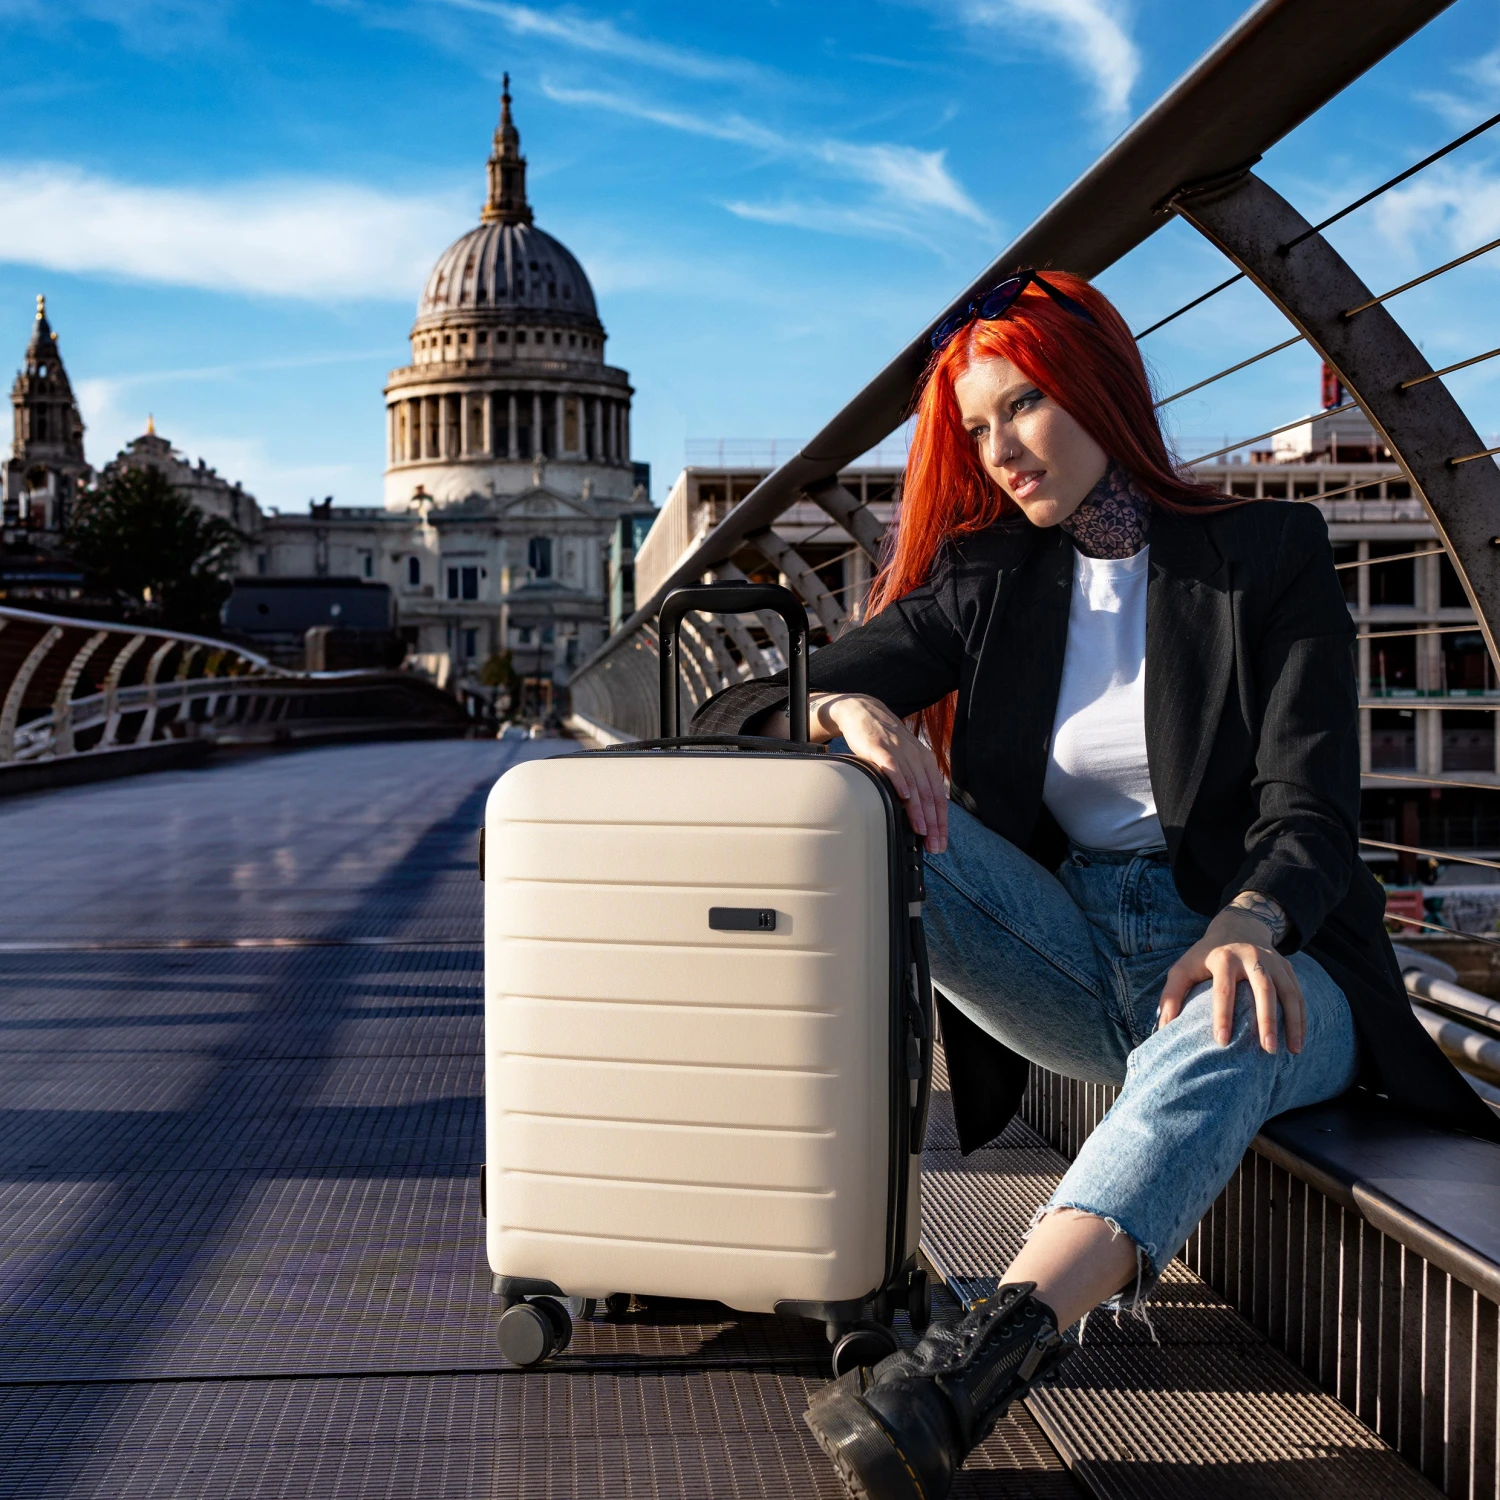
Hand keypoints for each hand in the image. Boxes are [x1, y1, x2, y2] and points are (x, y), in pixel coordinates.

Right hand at [814, 693, 948, 852]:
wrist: (864, 712)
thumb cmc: (883, 740)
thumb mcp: (904, 760)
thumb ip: (912, 782)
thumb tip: (917, 812)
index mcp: (925, 762)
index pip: (938, 797)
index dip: (941, 822)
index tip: (940, 842)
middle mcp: (916, 758)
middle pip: (929, 795)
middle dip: (933, 823)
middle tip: (934, 845)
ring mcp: (899, 753)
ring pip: (913, 785)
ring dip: (919, 811)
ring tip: (922, 830)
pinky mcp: (880, 749)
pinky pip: (892, 767)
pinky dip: (899, 783)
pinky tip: (904, 797)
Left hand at [1158, 906, 1304, 1053]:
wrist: (1237, 927)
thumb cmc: (1205, 956)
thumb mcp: (1183, 968)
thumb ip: (1171, 995)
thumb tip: (1163, 1028)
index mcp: (1223, 958)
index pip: (1223, 990)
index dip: (1222, 1016)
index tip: (1222, 1042)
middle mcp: (1252, 957)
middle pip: (1263, 989)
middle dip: (1267, 1019)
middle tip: (1267, 1049)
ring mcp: (1274, 961)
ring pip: (1288, 992)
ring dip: (1292, 1022)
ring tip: (1292, 1051)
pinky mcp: (1287, 967)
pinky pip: (1298, 995)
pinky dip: (1301, 1018)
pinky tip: (1299, 1041)